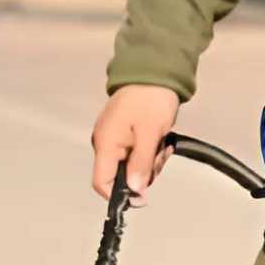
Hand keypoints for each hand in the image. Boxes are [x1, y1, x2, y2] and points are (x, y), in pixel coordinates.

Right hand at [91, 85, 179, 207]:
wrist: (155, 69)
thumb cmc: (151, 100)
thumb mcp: (149, 134)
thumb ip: (141, 164)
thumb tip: (134, 191)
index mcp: (105, 144)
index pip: (101, 183)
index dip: (119, 195)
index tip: (142, 195)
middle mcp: (105, 144)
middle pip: (120, 176)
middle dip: (144, 173)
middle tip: (161, 154)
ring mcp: (115, 138)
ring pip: (132, 166)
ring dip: (151, 161)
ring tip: (163, 143)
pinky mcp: (125, 133)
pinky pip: (136, 153)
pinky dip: (150, 151)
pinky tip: (161, 139)